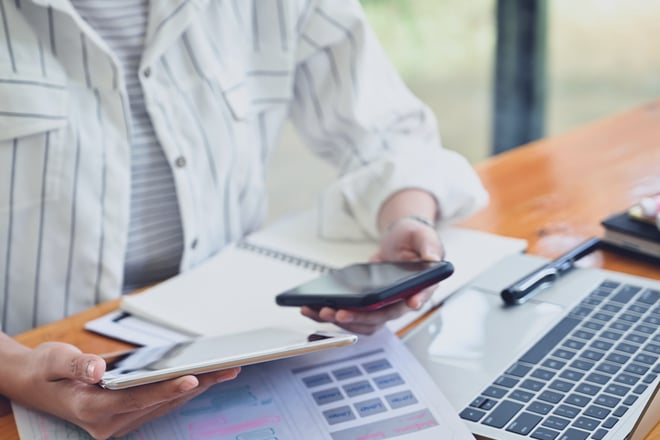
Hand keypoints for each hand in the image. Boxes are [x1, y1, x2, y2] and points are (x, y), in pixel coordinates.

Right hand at [7, 341, 239, 438]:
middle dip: (195, 385)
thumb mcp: (53, 360)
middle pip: (159, 403)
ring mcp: (118, 421)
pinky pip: (158, 403)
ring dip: (195, 388)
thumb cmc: (45, 370)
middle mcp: (107, 421)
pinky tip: (203, 375)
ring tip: (225, 370)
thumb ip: (75, 363)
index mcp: (90, 408)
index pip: (135, 400)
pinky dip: (180, 389)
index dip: (165, 390)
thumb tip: (99, 367)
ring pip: (163, 404)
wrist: (34, 383)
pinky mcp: (125, 414)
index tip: (193, 378)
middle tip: (228, 369)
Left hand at [301, 217, 443, 334]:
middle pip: (382, 318)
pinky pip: (352, 314)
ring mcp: (383, 305)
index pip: (415, 299)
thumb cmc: (414, 239)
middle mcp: (401, 301)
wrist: (399, 239)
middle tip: (339, 312)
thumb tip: (433, 258)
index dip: (409, 304)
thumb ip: (429, 246)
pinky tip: (314, 308)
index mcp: (420, 287)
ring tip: (321, 312)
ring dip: (342, 321)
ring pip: (364, 323)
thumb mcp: (423, 235)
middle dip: (359, 318)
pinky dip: (332, 315)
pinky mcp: (367, 304)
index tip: (406, 304)